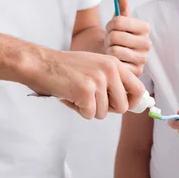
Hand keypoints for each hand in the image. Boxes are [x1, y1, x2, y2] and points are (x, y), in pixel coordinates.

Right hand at [22, 49, 143, 119]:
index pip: (138, 89)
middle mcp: (110, 70)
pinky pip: (89, 114)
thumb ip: (112, 82)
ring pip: (104, 113)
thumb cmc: (65, 68)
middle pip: (123, 107)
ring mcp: (98, 80)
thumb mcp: (95, 67)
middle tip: (91, 101)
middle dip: (107, 110)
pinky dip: (78, 110)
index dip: (132, 103)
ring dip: (89, 109)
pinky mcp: (86, 91)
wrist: (40, 64)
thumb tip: (127, 105)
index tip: (122, 107)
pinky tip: (69, 96)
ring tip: (76, 95)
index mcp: (114, 64)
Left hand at [105, 0, 150, 75]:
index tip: (111, 28)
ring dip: (109, 51)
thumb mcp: (117, 21)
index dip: (109, 24)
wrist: (114, 57)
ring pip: (114, 51)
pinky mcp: (135, 73)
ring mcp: (142, 60)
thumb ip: (120, 5)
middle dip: (108, 39)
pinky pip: (117, 65)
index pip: (118, 21)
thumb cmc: (116, 37)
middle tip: (111, 42)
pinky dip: (112, 63)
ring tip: (112, 51)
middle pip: (115, 36)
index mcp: (145, 28)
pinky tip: (115, 62)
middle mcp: (147, 44)